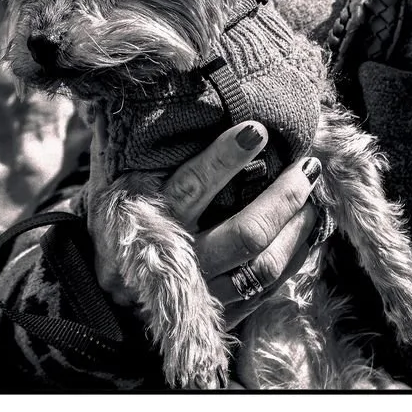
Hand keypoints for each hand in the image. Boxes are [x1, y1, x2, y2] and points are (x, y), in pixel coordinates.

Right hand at [87, 117, 322, 329]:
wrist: (100, 299)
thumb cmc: (115, 224)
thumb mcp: (117, 187)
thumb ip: (148, 154)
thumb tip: (176, 93)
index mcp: (140, 222)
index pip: (189, 189)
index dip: (224, 160)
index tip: (258, 130)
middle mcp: (173, 263)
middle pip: (242, 235)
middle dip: (282, 198)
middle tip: (306, 166)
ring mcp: (198, 297)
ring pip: (261, 267)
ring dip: (296, 229)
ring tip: (311, 195)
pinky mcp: (219, 317)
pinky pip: (266, 291)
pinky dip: (293, 258)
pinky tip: (305, 228)